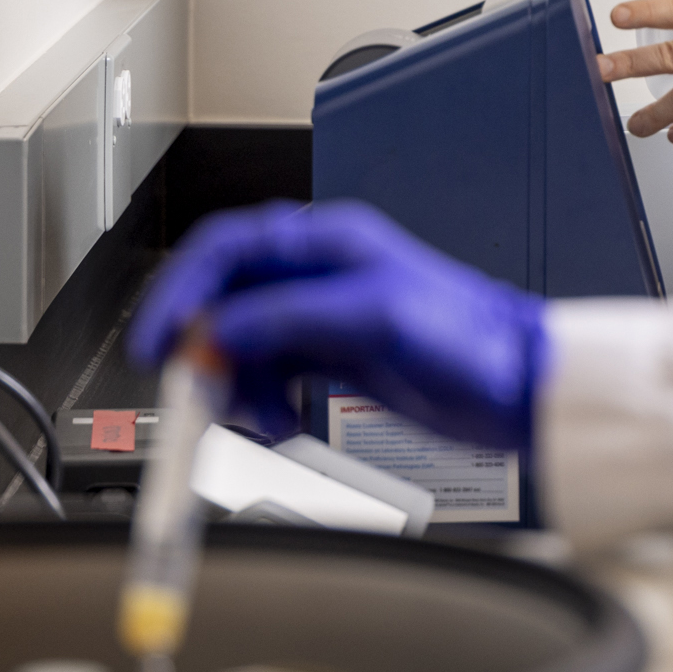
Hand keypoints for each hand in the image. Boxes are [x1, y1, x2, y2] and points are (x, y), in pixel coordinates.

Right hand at [126, 200, 544, 451]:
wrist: (515, 387)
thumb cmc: (467, 338)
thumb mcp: (374, 320)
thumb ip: (289, 318)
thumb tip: (218, 328)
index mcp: (327, 244)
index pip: (227, 249)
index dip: (181, 290)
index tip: (157, 341)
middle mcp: (318, 275)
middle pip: (225, 303)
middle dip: (206, 353)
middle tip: (203, 397)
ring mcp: (322, 318)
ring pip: (243, 348)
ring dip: (240, 391)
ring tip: (266, 423)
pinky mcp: (331, 358)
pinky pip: (270, 378)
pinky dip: (265, 407)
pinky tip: (283, 427)